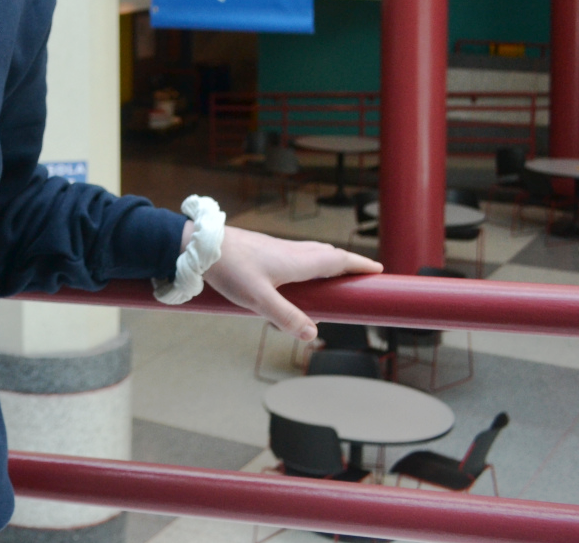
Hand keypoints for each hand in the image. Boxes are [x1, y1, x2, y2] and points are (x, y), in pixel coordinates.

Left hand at [201, 226, 381, 341]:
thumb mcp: (258, 299)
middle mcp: (291, 250)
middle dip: (347, 263)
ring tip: (336, 273)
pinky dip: (309, 260)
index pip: (337, 260)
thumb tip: (314, 334)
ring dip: (328, 260)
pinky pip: (296, 253)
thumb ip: (286, 317)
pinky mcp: (262, 249)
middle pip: (327, 254)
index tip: (378, 270)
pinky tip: (298, 271)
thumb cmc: (229, 269)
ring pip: (311, 251)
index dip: (359, 265)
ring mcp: (276, 247)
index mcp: (297, 260)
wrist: (199, 245)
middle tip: (363, 274)